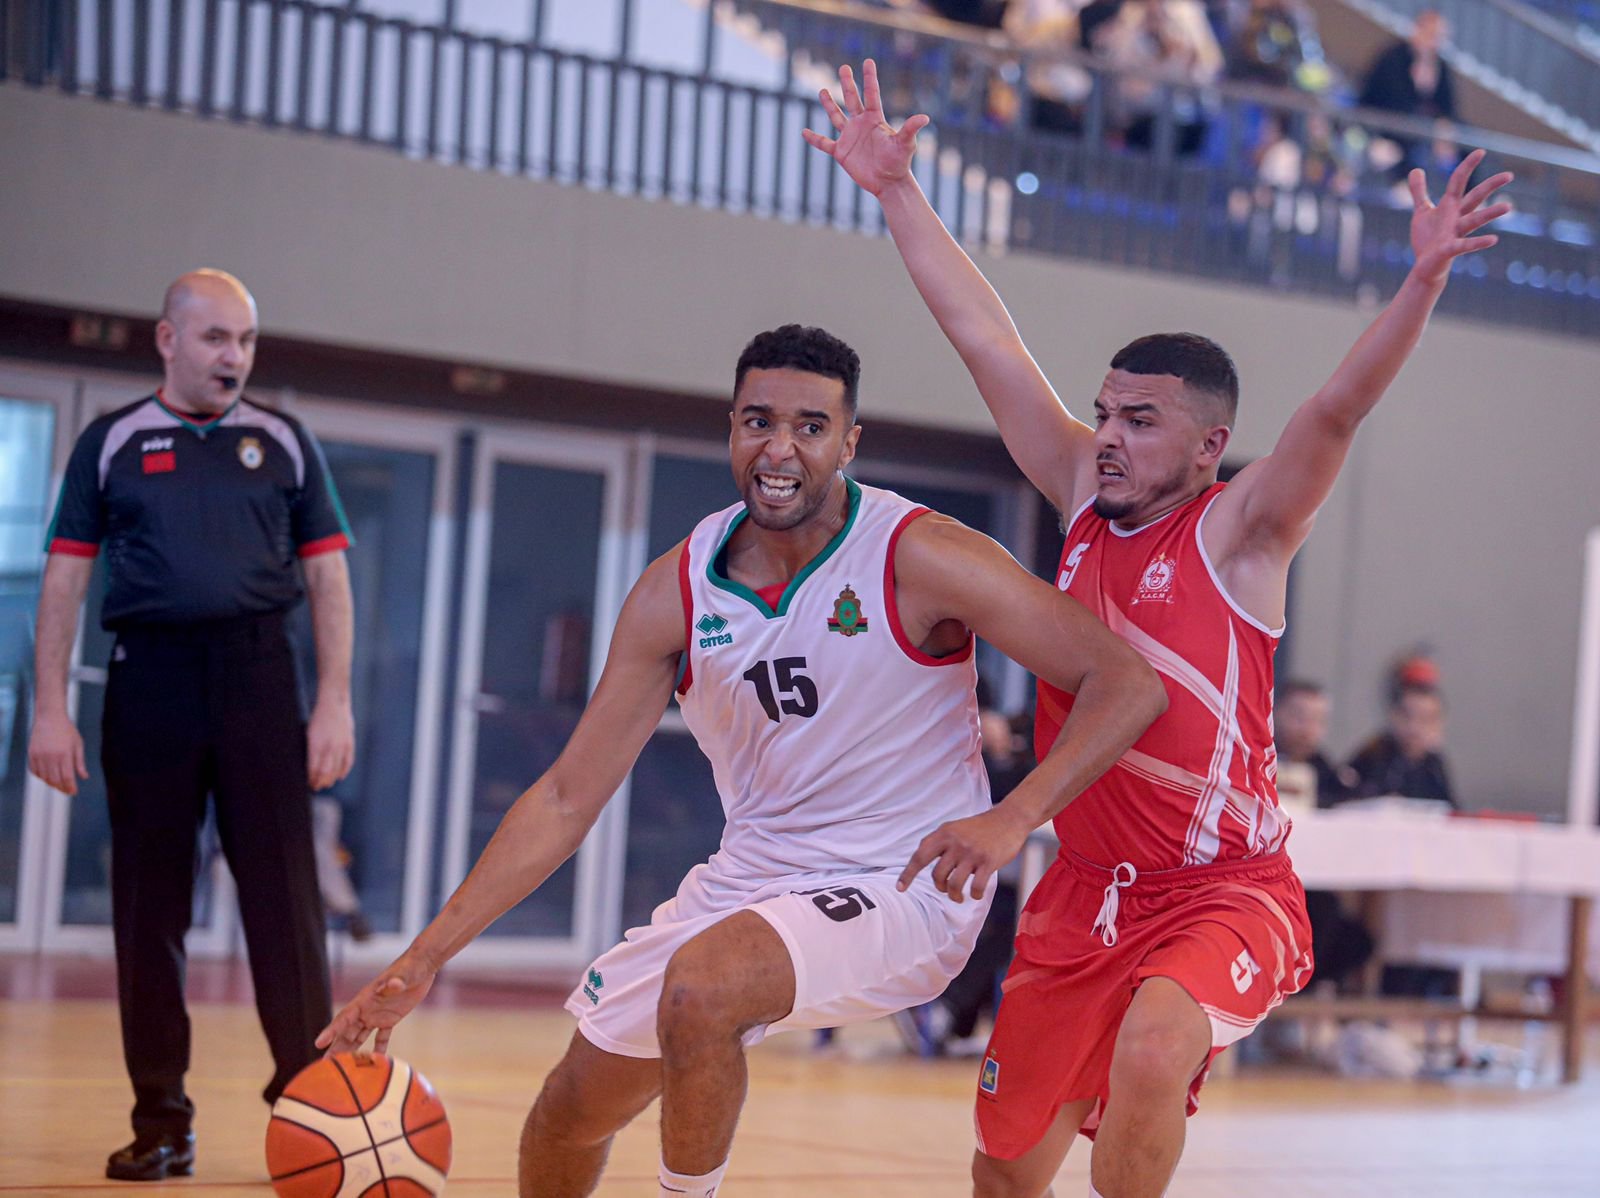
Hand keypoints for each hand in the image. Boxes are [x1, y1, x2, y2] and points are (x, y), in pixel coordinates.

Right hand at [28, 712, 86, 795]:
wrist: (49, 718)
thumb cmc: (67, 731)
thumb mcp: (78, 744)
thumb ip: (80, 762)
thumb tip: (84, 777)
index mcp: (64, 754)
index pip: (67, 777)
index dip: (70, 787)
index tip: (74, 792)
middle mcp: (50, 756)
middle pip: (55, 780)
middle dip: (62, 788)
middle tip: (67, 791)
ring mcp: (39, 756)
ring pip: (44, 777)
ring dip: (52, 783)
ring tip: (59, 784)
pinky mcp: (31, 754)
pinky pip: (35, 771)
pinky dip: (41, 776)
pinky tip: (47, 776)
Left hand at [307, 698, 354, 791]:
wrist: (334, 704)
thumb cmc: (318, 718)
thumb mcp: (309, 734)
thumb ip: (311, 750)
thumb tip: (311, 766)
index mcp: (316, 744)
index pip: (313, 768)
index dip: (311, 778)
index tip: (309, 783)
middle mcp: (329, 747)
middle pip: (325, 772)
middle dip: (320, 782)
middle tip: (316, 787)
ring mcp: (341, 746)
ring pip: (336, 769)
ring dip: (331, 779)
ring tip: (327, 783)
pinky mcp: (349, 743)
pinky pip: (348, 762)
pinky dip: (344, 771)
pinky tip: (340, 776)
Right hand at [316, 950, 436, 1056]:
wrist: (422, 965)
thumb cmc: (411, 967)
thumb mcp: (404, 975)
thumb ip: (396, 981)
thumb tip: (393, 984)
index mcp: (365, 999)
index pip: (344, 1017)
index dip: (331, 1030)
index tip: (319, 1043)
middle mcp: (367, 1009)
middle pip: (347, 1031)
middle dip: (336, 1047)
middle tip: (325, 1065)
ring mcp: (378, 1014)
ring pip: (360, 1036)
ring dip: (351, 1050)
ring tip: (343, 1067)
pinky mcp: (390, 1018)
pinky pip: (381, 1037)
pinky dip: (377, 1049)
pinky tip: (375, 1062)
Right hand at [801, 59, 928, 197]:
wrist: (888, 183)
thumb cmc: (899, 162)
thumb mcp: (905, 144)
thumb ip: (910, 129)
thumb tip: (925, 118)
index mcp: (875, 119)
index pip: (871, 94)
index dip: (869, 78)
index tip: (867, 61)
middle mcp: (861, 125)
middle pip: (852, 99)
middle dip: (848, 83)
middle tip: (844, 67)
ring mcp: (850, 137)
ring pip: (836, 116)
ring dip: (829, 104)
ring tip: (822, 90)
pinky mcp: (841, 152)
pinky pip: (824, 143)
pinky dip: (814, 139)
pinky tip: (804, 132)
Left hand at [897, 805, 1031, 902]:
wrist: (1009, 818)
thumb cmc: (979, 828)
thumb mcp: (954, 828)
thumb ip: (938, 843)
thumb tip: (918, 862)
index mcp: (944, 833)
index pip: (920, 856)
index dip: (908, 874)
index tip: (900, 888)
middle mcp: (955, 843)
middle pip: (937, 875)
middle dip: (940, 887)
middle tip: (947, 889)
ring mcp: (972, 853)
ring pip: (954, 884)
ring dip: (955, 895)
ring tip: (959, 896)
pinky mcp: (988, 862)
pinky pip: (976, 887)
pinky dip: (974, 895)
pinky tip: (976, 894)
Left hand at [1408, 149, 1512, 285]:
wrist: (1426, 267)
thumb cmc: (1427, 239)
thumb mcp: (1422, 211)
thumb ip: (1419, 192)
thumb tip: (1416, 170)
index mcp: (1450, 207)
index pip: (1459, 182)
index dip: (1467, 166)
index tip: (1481, 151)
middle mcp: (1457, 218)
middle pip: (1475, 198)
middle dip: (1490, 186)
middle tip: (1509, 175)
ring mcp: (1455, 234)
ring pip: (1475, 221)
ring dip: (1490, 214)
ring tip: (1508, 207)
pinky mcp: (1450, 250)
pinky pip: (1465, 246)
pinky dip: (1478, 243)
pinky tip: (1493, 240)